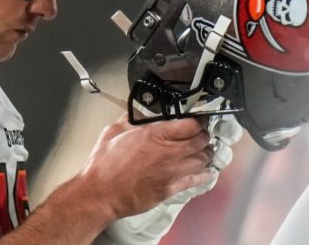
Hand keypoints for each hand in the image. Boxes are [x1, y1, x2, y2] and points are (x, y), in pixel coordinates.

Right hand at [77, 116, 214, 221]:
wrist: (100, 193)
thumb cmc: (104, 165)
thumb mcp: (113, 131)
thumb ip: (130, 120)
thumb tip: (138, 116)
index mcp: (155, 135)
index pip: (191, 124)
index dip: (199, 120)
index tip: (200, 119)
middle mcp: (168, 153)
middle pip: (201, 141)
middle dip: (204, 136)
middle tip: (202, 134)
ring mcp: (172, 172)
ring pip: (203, 160)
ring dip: (205, 153)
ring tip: (203, 150)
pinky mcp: (171, 189)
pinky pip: (197, 180)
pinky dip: (205, 174)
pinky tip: (207, 171)